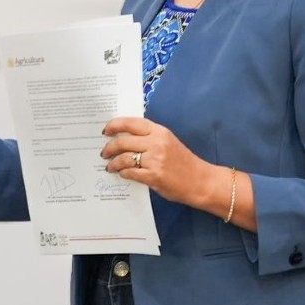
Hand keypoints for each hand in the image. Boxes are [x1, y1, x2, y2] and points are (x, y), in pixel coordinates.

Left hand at [99, 117, 225, 208]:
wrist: (201, 181)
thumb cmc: (183, 161)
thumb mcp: (168, 141)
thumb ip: (149, 138)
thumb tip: (123, 137)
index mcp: (159, 131)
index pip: (130, 123)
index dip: (114, 125)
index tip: (105, 131)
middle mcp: (156, 143)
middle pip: (122, 141)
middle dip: (109, 148)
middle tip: (104, 152)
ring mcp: (155, 160)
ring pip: (123, 158)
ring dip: (112, 163)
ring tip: (110, 166)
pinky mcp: (154, 176)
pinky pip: (130, 173)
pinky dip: (123, 173)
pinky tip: (122, 174)